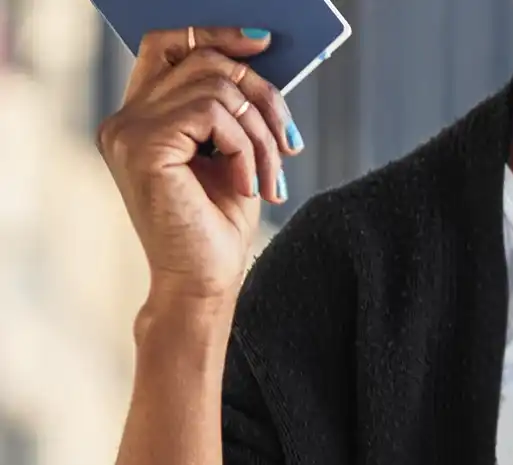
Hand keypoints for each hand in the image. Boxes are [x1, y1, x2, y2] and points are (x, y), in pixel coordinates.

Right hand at [96, 26, 305, 304]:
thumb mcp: (233, 158)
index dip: (216, 34)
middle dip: (262, 98)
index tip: (264, 44)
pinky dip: (247, 149)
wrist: (203, 285)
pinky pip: (214, 114)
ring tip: (271, 180)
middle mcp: (125, 118)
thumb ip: (234, 111)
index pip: (169, 45)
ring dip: (261, 135)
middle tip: (290, 146)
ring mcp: (128, 131)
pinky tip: (249, 186)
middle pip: (204, 61)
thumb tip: (262, 64)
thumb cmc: (218, 230)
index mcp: (142, 117)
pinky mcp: (143, 147)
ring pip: (217, 88)